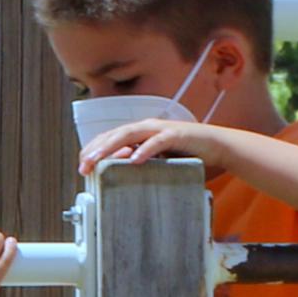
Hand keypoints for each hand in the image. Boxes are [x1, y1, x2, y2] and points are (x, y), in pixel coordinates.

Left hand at [77, 116, 221, 175]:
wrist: (215, 145)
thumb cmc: (186, 153)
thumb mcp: (157, 160)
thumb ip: (139, 160)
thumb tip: (119, 168)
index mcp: (139, 132)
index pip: (110, 137)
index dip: (94, 149)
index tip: (82, 166)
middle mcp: (146, 127)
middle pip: (114, 135)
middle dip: (96, 150)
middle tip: (83, 167)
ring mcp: (160, 129)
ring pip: (129, 135)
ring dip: (111, 148)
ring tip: (98, 161)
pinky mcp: (176, 134)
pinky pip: (157, 141)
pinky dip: (145, 150)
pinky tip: (134, 160)